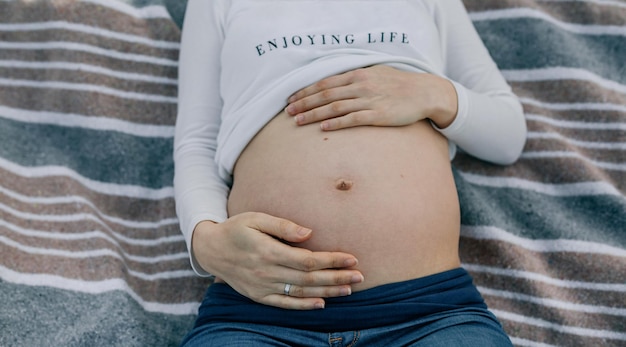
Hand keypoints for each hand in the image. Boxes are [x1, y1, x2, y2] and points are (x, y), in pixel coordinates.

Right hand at [192, 212, 363, 309]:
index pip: (307, 259)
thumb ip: (282, 226)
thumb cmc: (236, 228)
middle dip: (337, 277)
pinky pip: (284, 303)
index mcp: (268, 251)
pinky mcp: (258, 295)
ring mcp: (262, 286)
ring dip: (327, 291)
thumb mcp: (255, 218)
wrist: (211, 249)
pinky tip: (321, 303)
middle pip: (309, 278)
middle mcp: (266, 272)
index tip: (352, 258)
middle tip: (360, 276)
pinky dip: (303, 305)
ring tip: (349, 289)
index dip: (331, 260)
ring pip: (300, 292)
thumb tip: (308, 233)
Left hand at [286, 65, 457, 129]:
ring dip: (313, 114)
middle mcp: (360, 86)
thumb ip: (355, 79)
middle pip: (325, 95)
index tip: (291, 98)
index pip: (325, 83)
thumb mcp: (375, 74)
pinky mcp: (378, 115)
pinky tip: (322, 127)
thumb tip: (336, 85)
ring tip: (298, 121)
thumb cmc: (398, 84)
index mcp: (358, 75)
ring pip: (334, 107)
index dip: (306, 91)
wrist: (423, 93)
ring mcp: (369, 100)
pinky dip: (336, 123)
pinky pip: (352, 119)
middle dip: (304, 103)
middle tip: (287, 111)